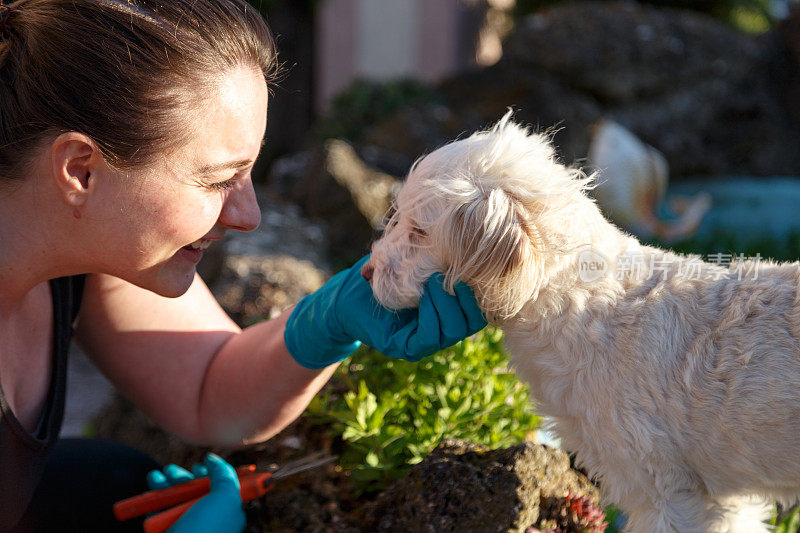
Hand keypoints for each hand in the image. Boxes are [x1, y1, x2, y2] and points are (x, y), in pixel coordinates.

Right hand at [146, 453, 244, 532]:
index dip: (212, 475)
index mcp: (227, 515)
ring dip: (167, 482)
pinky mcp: (164, 531)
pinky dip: (154, 494)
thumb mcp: (225, 498)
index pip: (222, 489)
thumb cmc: (205, 531)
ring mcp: (186, 527)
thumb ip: (225, 475)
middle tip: (174, 472)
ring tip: (158, 475)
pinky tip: (152, 482)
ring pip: (176, 498)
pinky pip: (159, 510)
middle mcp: (208, 521)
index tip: (201, 467)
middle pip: (197, 491)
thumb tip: (212, 460)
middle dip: (184, 477)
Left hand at [284, 255, 486, 368]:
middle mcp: (442, 329)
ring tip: (436, 278)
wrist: (343, 296)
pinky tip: (426, 291)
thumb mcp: (413, 257)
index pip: (481, 306)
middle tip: (458, 271)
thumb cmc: (381, 273)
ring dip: (449, 302)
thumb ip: (437, 250)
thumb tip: (469, 226)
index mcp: (449, 310)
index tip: (478, 262)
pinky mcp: (405, 348)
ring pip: (455, 330)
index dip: (485, 287)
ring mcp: (425, 342)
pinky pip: (430, 336)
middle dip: (470, 296)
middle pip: (474, 321)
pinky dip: (433, 312)